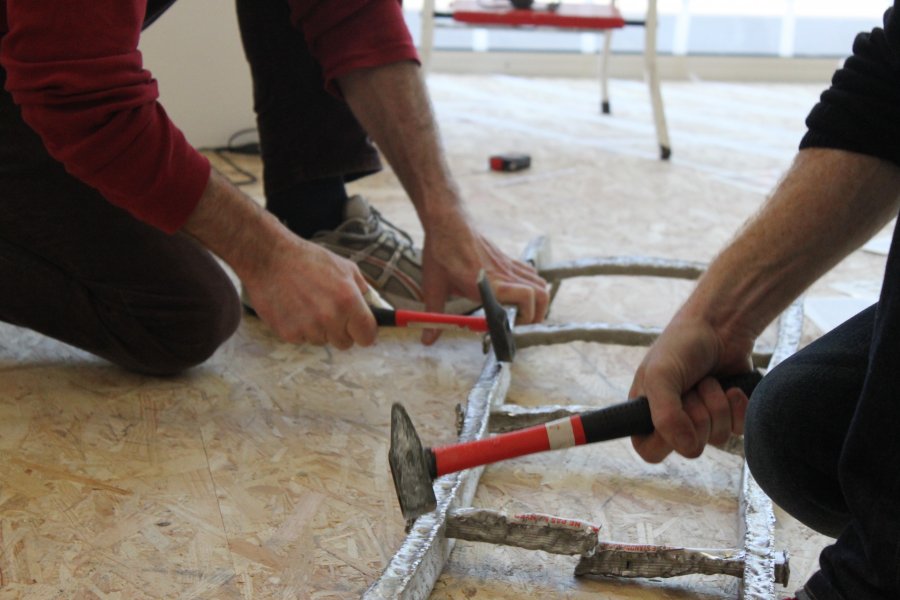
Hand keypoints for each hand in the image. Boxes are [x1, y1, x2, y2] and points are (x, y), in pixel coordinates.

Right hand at [242, 235, 376, 349]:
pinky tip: (294, 308)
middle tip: (329, 311)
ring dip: (319, 329)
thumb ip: (362, 288)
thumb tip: (372, 306)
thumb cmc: (307, 259)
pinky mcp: (289, 333)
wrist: (269, 258)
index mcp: (348, 301)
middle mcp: (330, 317)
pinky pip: (302, 340)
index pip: (367, 336)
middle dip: (341, 330)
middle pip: (345, 343)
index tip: (360, 330)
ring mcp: (308, 328)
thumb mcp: (344, 266)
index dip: (365, 333)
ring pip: (323, 341)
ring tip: (307, 304)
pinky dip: (300, 328)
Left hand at [419, 212, 549, 343]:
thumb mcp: (434, 287)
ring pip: (539, 283)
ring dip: (537, 301)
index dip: (523, 319)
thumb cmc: (441, 252)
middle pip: (541, 295)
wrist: (447, 221)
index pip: (526, 299)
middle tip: (519, 325)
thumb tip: (427, 341)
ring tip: (520, 313)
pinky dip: (531, 286)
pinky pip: (529, 273)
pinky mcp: (507, 259)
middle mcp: (504, 275)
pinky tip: (514, 294)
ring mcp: (508, 266)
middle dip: (536, 316)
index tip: (507, 329)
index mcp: (489, 284)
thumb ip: (434, 317)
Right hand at [629, 313, 754, 462]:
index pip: (649, 451)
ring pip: (718, 438)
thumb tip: (689, 450)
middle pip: (690, 446)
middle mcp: (674, 420)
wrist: (721, 325)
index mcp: (648, 413)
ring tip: (710, 380)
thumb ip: (666, 416)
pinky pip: (740, 430)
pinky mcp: (730, 414)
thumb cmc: (682, 345)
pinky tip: (732, 387)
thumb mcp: (661, 375)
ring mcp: (704, 419)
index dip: (664, 440)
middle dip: (698, 414)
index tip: (673, 418)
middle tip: (693, 388)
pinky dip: (738, 407)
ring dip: (718, 405)